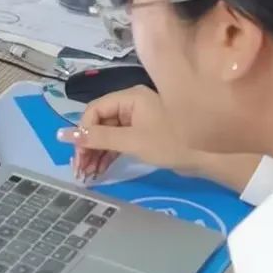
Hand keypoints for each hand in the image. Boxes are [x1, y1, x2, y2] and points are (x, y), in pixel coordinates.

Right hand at [59, 85, 197, 182]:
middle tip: (80, 171)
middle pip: (99, 123)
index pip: (94, 111)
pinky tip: (100, 171)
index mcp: (129, 97)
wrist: (209, 156)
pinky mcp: (143, 134)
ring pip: (107, 134)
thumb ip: (98, 138)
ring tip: (88, 175)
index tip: (78, 156)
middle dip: (87, 146)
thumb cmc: (172, 142)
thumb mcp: (132, 141)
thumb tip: (63, 135)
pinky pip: (118, 142)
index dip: (82, 132)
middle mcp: (132, 104)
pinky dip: (108, 155)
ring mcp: (138, 120)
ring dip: (96, 154)